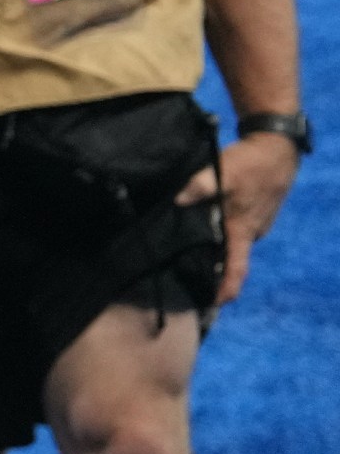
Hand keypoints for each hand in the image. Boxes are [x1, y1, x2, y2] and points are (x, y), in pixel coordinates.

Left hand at [176, 134, 297, 305]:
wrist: (276, 148)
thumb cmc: (251, 164)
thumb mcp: (223, 172)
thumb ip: (199, 187)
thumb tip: (177, 200)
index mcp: (243, 230)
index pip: (237, 269)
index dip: (226, 289)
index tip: (212, 305)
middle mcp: (251, 232)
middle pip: (231, 259)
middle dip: (212, 270)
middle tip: (184, 278)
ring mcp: (255, 223)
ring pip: (232, 243)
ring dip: (215, 248)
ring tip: (186, 253)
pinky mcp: (254, 213)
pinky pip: (235, 229)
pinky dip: (221, 232)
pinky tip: (203, 227)